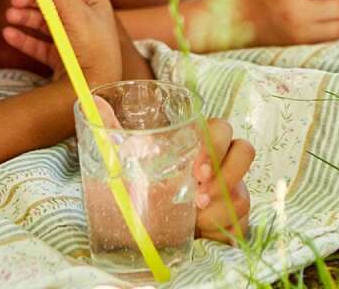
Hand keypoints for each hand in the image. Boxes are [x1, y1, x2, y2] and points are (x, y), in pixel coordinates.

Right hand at [2, 0, 121, 87]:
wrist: (94, 91)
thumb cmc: (92, 50)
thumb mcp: (74, 12)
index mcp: (94, 2)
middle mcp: (84, 18)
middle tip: (15, 1)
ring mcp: (72, 39)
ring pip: (44, 21)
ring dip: (25, 16)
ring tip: (9, 17)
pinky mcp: (61, 58)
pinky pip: (39, 44)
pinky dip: (23, 38)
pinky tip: (9, 35)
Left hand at [80, 106, 252, 245]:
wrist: (148, 237)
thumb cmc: (142, 192)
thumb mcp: (126, 165)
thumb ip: (114, 134)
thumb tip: (94, 101)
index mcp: (198, 145)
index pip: (221, 129)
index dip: (215, 143)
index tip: (195, 169)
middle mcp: (220, 165)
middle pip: (244, 151)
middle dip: (226, 174)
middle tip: (198, 194)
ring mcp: (230, 192)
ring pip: (243, 192)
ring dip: (221, 206)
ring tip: (197, 216)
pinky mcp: (233, 221)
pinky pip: (241, 223)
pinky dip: (222, 229)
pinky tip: (202, 233)